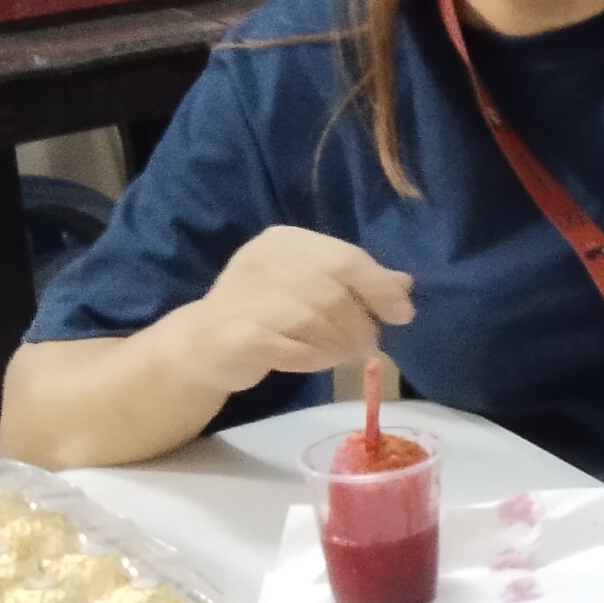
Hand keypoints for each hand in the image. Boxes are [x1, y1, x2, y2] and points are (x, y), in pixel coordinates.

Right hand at [174, 225, 414, 395]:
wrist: (200, 344)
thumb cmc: (266, 313)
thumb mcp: (312, 288)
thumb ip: (355, 282)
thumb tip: (403, 285)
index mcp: (284, 241)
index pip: (346, 257)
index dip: (379, 287)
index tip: (402, 314)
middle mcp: (262, 260)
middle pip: (334, 291)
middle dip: (361, 323)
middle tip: (368, 345)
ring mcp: (245, 296)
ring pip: (316, 321)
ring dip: (340, 344)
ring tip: (343, 355)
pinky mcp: (236, 335)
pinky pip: (294, 348)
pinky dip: (315, 358)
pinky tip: (316, 361)